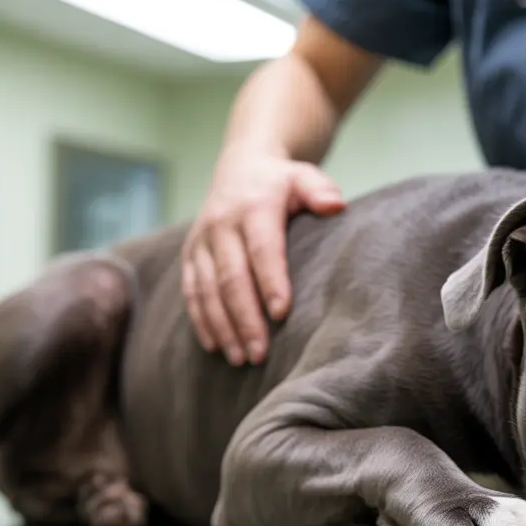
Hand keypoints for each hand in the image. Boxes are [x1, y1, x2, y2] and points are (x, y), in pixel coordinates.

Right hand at [182, 154, 344, 364]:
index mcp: (253, 207)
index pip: (261, 248)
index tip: (282, 313)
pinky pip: (191, 291)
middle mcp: (221, 224)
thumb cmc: (281, 182)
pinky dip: (201, 320)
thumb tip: (335, 206)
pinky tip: (215, 347)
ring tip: (240, 358)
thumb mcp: (303, 176)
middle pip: (230, 277)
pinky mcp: (190, 254)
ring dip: (222, 326)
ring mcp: (201, 241)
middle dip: (245, 318)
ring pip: (207, 290)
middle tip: (260, 354)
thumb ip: (319, 190)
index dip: (271, 281)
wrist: (240, 167)